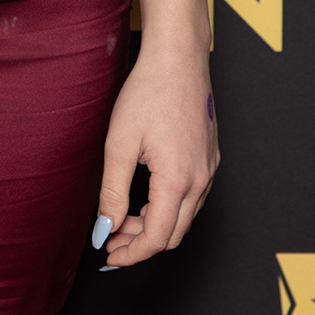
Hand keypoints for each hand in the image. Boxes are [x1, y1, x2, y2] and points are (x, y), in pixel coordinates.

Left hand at [94, 39, 218, 265]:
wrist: (178, 59)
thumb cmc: (148, 92)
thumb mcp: (119, 143)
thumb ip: (112, 192)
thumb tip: (104, 229)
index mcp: (178, 180)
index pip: (158, 238)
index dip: (131, 253)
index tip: (108, 255)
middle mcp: (201, 180)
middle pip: (174, 234)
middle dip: (141, 242)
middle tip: (110, 238)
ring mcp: (209, 169)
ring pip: (184, 217)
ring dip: (155, 225)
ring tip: (122, 217)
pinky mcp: (210, 158)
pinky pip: (192, 197)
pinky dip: (168, 207)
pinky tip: (145, 197)